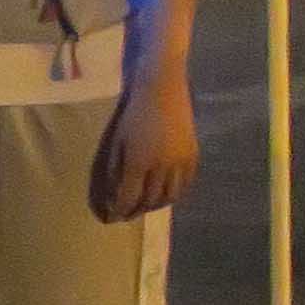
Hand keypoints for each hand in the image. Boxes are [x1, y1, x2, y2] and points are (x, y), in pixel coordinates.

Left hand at [94, 66, 198, 220]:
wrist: (163, 87)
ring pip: (170, 196)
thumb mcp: (118, 141)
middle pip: (150, 200)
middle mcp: (162, 166)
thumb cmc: (134, 111)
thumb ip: (116, 170)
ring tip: (147, 206)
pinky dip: (176, 194)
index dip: (119, 211)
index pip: (128, 197)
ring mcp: (180, 162)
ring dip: (157, 206)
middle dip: (136, 211)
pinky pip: (186, 184)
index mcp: (138, 162)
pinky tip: (167, 194)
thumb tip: (114, 194)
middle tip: (127, 215)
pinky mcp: (193, 155)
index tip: (112, 217)